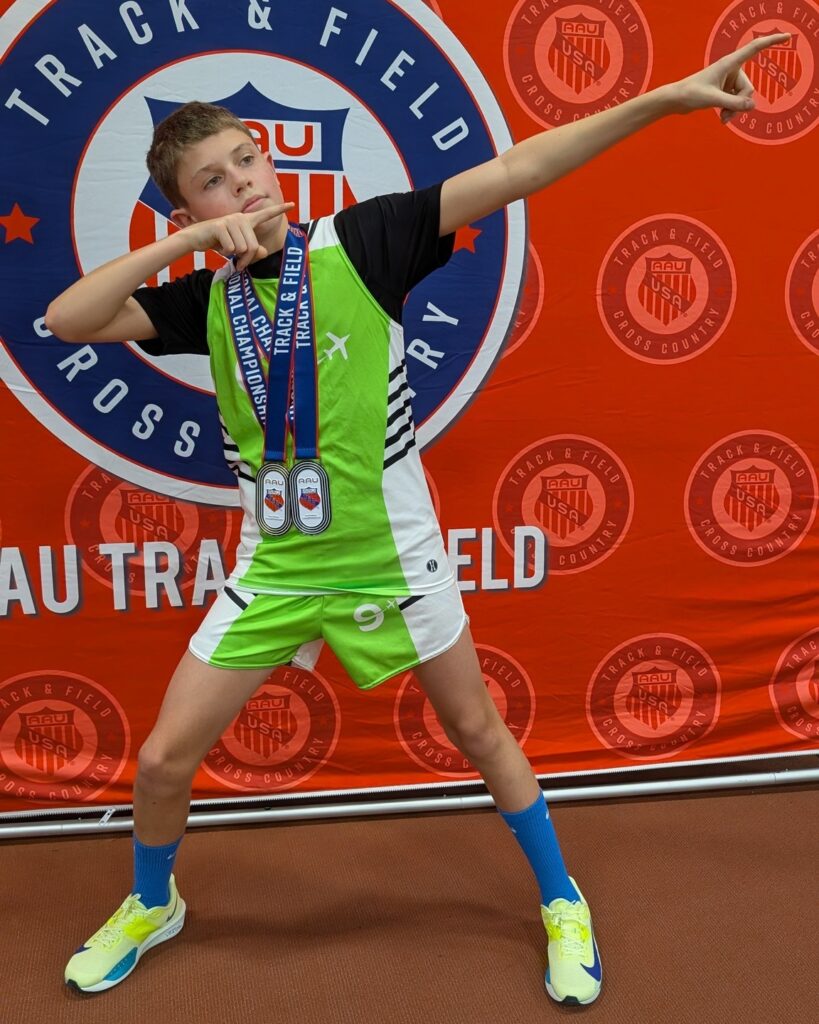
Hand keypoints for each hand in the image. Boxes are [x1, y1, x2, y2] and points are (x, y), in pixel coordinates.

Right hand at [182, 201, 293, 270]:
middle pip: (253, 247)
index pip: (266, 215)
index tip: (292, 205)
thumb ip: (253, 251)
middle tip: (238, 262)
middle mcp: (241, 218)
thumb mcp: (238, 249)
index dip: (279, 210)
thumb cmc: (219, 243)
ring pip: (242, 249)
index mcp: (247, 221)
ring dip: (234, 256)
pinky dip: (224, 252)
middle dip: (246, 259)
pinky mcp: (221, 226)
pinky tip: (218, 245)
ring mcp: (231, 221)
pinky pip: (231, 248)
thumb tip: (263, 252)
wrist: (197, 238)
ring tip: (225, 249)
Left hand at [668, 33, 790, 121]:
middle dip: (741, 103)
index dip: (772, 42)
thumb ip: (734, 103)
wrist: (676, 101)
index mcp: (729, 63)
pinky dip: (731, 111)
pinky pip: (736, 103)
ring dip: (735, 110)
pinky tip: (723, 120)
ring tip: (723, 119)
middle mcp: (731, 70)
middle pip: (748, 89)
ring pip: (743, 98)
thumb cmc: (691, 94)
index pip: (755, 48)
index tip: (787, 37)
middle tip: (727, 113)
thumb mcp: (714, 100)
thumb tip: (753, 107)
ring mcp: (729, 81)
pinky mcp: (725, 91)